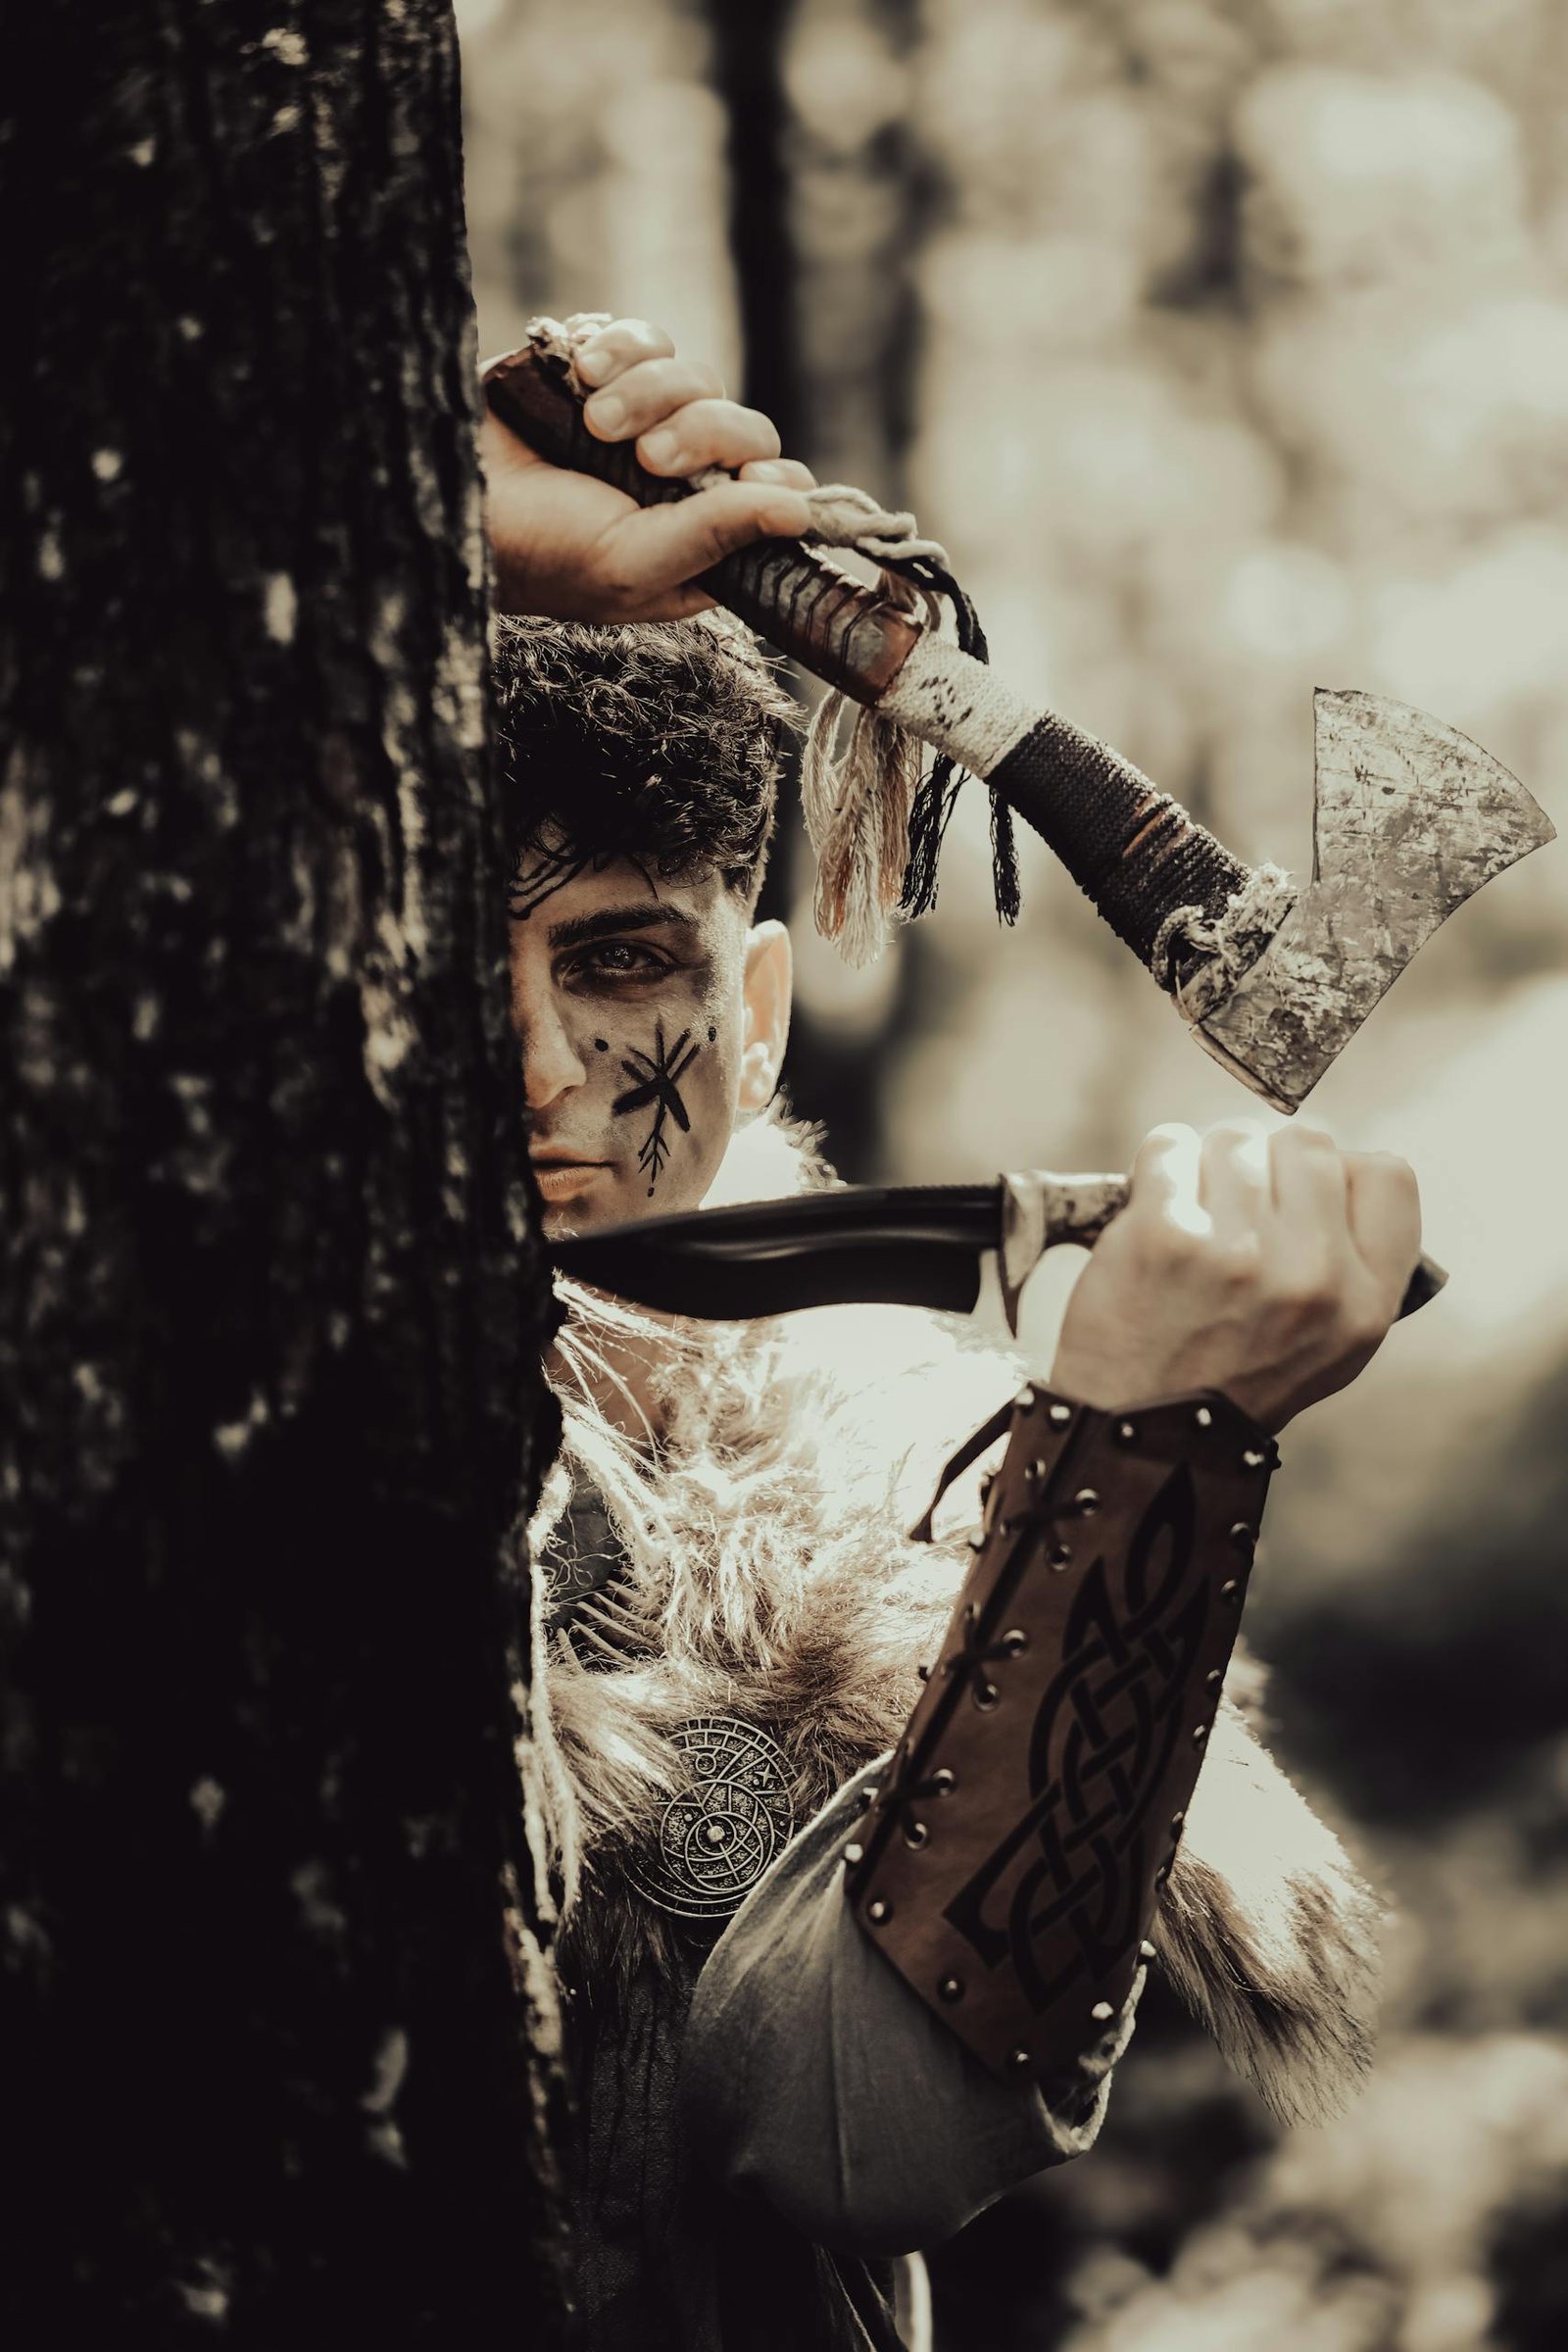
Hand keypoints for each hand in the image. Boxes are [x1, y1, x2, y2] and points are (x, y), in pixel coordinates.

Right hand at [480, 316, 815, 621]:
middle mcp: (684, 479)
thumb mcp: (633, 562)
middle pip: (746, 425)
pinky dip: (618, 347)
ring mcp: (646, 420)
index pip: (779, 494)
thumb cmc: (541, 554)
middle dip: (702, 431)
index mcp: (702, 538)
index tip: (746, 478)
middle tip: (647, 458)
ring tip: (593, 421)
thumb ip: (717, 535)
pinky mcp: (606, 371)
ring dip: (649, 391)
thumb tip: (800, 512)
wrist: (452, 498)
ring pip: (696, 374)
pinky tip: (579, 375)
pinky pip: (645, 337)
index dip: (775, 480)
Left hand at [1027, 1121, 1420, 1432]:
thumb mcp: (1332, 1345)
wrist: (1140, 1432)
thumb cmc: (1232, 1378)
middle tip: (1236, 1209)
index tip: (1302, 1198)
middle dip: (1268, 1164)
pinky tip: (1155, 1207)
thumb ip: (1352, 1259)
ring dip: (1209, 1165)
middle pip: (1309, 1144)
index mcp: (1365, 1302)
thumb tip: (1340, 1165)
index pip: (1387, 1176)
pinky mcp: (1166, 1234)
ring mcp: (1238, 1252)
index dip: (1342, 1173)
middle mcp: (1312, 1276)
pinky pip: (1171, 1146)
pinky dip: (1158, 1165)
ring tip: (1195, 1217)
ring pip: (1237, 1139)